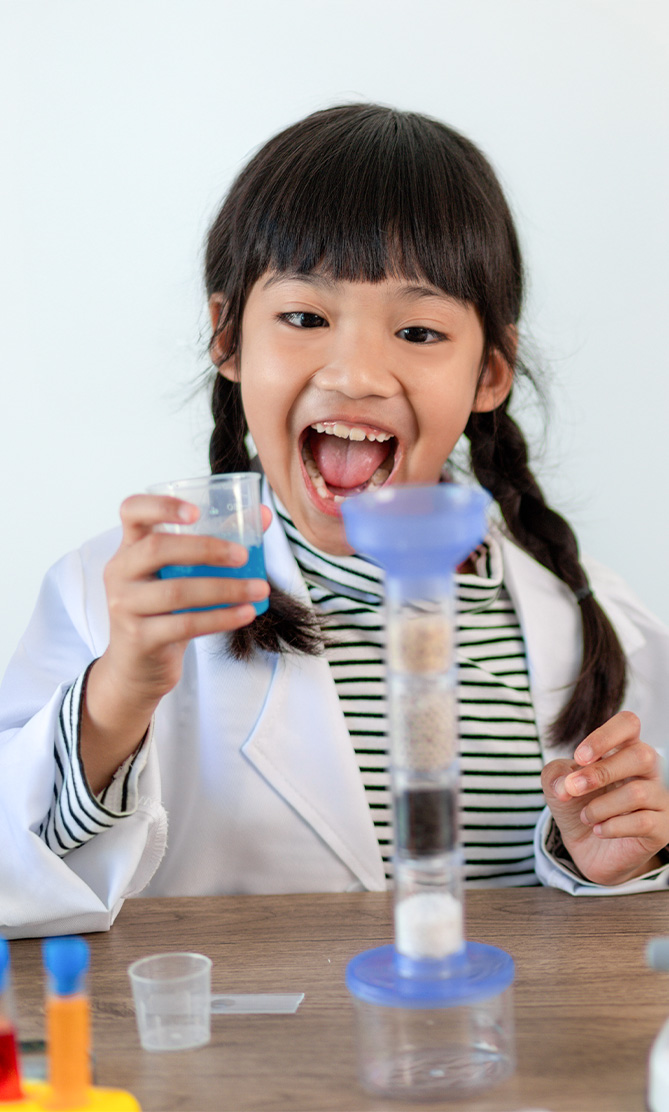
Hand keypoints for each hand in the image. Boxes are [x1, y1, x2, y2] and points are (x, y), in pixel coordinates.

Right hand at [81, 494, 270, 791]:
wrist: (136, 666)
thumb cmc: (164, 610)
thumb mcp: (179, 575)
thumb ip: (214, 544)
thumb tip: (262, 516)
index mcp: (130, 547)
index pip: (132, 511)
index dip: (161, 505)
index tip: (196, 512)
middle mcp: (121, 572)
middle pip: (157, 549)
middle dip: (205, 549)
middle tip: (243, 556)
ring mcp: (125, 606)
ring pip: (177, 592)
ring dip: (225, 589)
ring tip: (259, 589)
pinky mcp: (139, 637)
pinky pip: (185, 624)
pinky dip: (220, 618)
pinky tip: (246, 613)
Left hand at [541, 712, 668, 885]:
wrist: (586, 846)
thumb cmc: (578, 803)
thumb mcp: (558, 784)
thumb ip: (555, 776)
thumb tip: (565, 786)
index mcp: (625, 747)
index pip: (628, 723)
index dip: (604, 736)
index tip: (580, 757)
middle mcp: (649, 769)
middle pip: (641, 755)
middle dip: (600, 773)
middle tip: (573, 788)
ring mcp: (659, 798)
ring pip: (638, 793)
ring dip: (600, 806)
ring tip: (585, 816)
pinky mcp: (662, 828)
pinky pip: (643, 822)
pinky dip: (612, 827)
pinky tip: (599, 829)